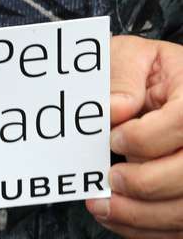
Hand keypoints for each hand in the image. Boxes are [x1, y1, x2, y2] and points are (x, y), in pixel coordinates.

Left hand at [86, 35, 182, 236]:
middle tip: (110, 178)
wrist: (161, 84)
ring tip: (103, 205)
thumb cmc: (145, 71)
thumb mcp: (131, 56)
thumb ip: (121, 77)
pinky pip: (179, 226)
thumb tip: (115, 110)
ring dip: (142, 215)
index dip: (146, 138)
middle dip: (146, 183)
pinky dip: (146, 229)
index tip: (113, 138)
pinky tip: (118, 217)